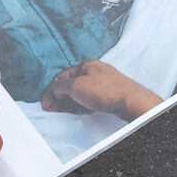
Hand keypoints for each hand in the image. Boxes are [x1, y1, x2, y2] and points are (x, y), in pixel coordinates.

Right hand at [40, 60, 160, 121]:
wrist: (130, 101)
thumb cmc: (107, 91)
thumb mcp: (76, 86)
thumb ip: (61, 86)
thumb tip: (54, 89)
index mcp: (86, 65)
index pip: (61, 76)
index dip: (51, 90)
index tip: (46, 102)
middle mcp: (94, 72)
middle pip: (70, 85)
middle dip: (60, 97)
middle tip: (53, 108)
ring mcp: (102, 83)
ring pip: (80, 93)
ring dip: (71, 102)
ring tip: (68, 111)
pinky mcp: (108, 94)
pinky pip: (90, 99)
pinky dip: (83, 105)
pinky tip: (83, 111)